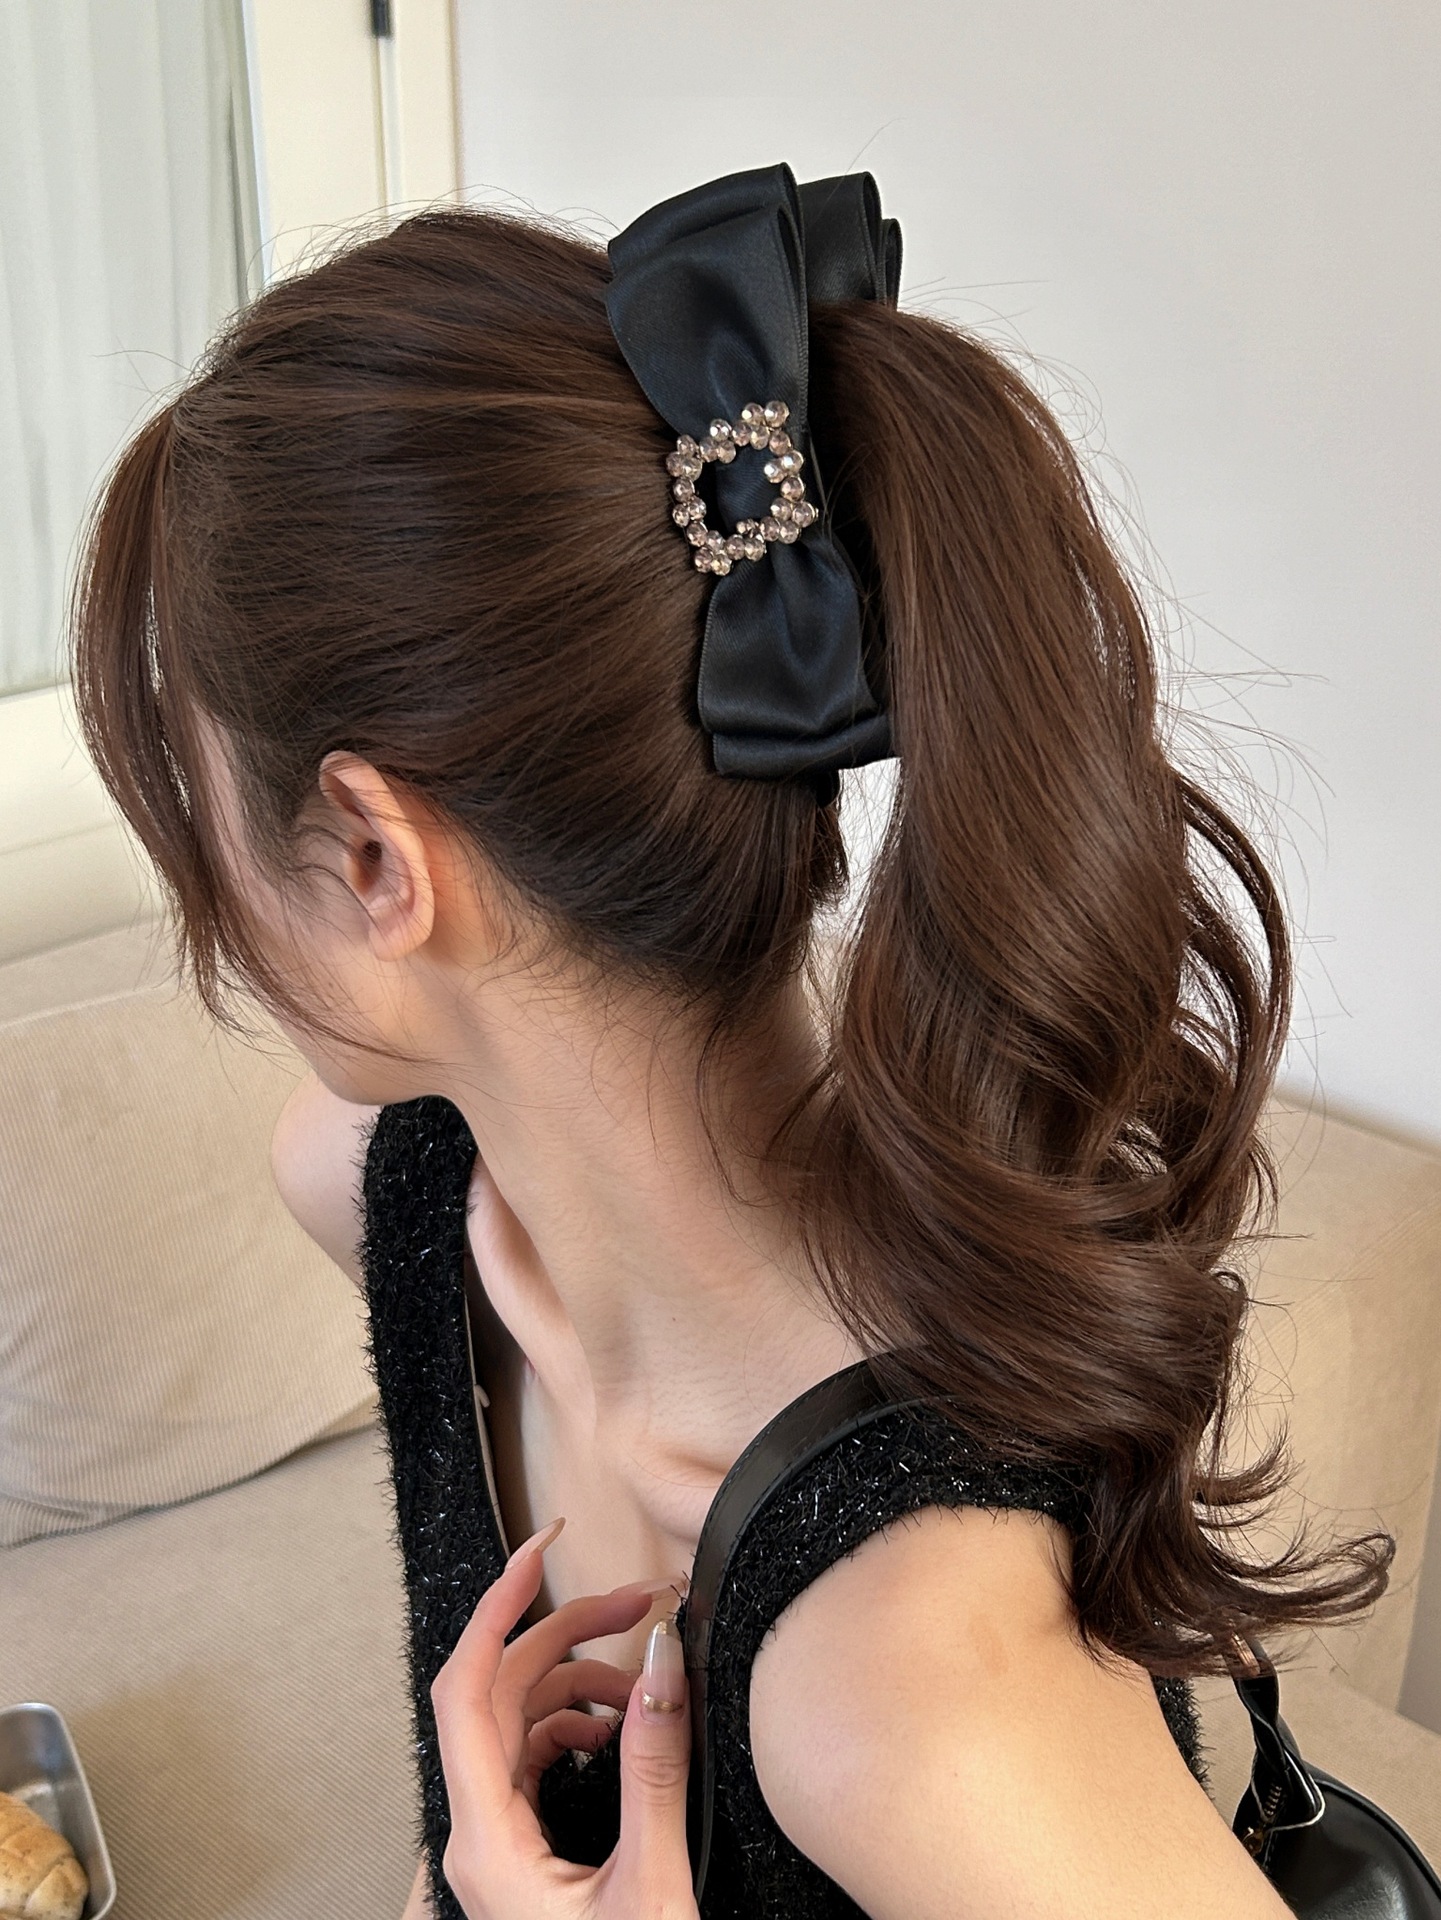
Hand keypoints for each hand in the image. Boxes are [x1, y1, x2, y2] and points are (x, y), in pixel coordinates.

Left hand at [430, 1519, 699, 1919]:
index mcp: (484, 1842)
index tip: (543, 1548)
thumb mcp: (652, 1885)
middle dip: (566, 1633)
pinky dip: (577, 1724)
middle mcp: (475, 1836)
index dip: (498, 1604)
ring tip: (642, 1669)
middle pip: (498, 1692)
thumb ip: (653, 1767)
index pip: (465, 1687)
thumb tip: (661, 1659)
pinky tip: (618, 1727)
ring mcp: (494, 1845)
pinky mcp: (520, 1853)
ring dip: (578, 1680)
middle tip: (639, 1602)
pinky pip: (532, 1758)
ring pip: (518, 1722)